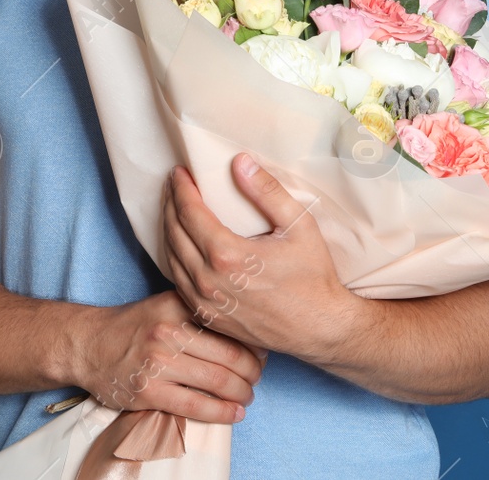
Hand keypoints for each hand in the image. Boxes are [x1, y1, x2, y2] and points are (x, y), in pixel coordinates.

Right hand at [72, 290, 264, 422]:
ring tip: (247, 396)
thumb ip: (199, 311)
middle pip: (231, 355)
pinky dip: (222, 412)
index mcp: (178, 304)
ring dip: (242, 393)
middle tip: (258, 378)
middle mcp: (169, 330)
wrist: (88, 344)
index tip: (262, 352)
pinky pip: (196, 405)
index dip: (254, 343)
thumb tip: (246, 329)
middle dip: (254, 372)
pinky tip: (234, 413)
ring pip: (218, 381)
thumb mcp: (166, 304)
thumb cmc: (134, 327)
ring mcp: (158, 361)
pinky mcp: (149, 391)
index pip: (231, 324)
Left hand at [162, 153, 361, 363]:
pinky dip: (175, 258)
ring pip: (171, 259)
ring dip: (169, 230)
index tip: (178, 171)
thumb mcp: (299, 225)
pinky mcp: (209, 318)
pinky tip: (181, 245)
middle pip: (174, 233)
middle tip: (173, 185)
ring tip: (174, 209)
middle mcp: (209, 281)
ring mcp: (206, 303)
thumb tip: (240, 162)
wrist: (320, 328)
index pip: (188, 213)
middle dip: (170, 204)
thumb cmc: (313, 277)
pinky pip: (179, 283)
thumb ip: (267, 191)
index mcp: (227, 255)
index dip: (180, 188)